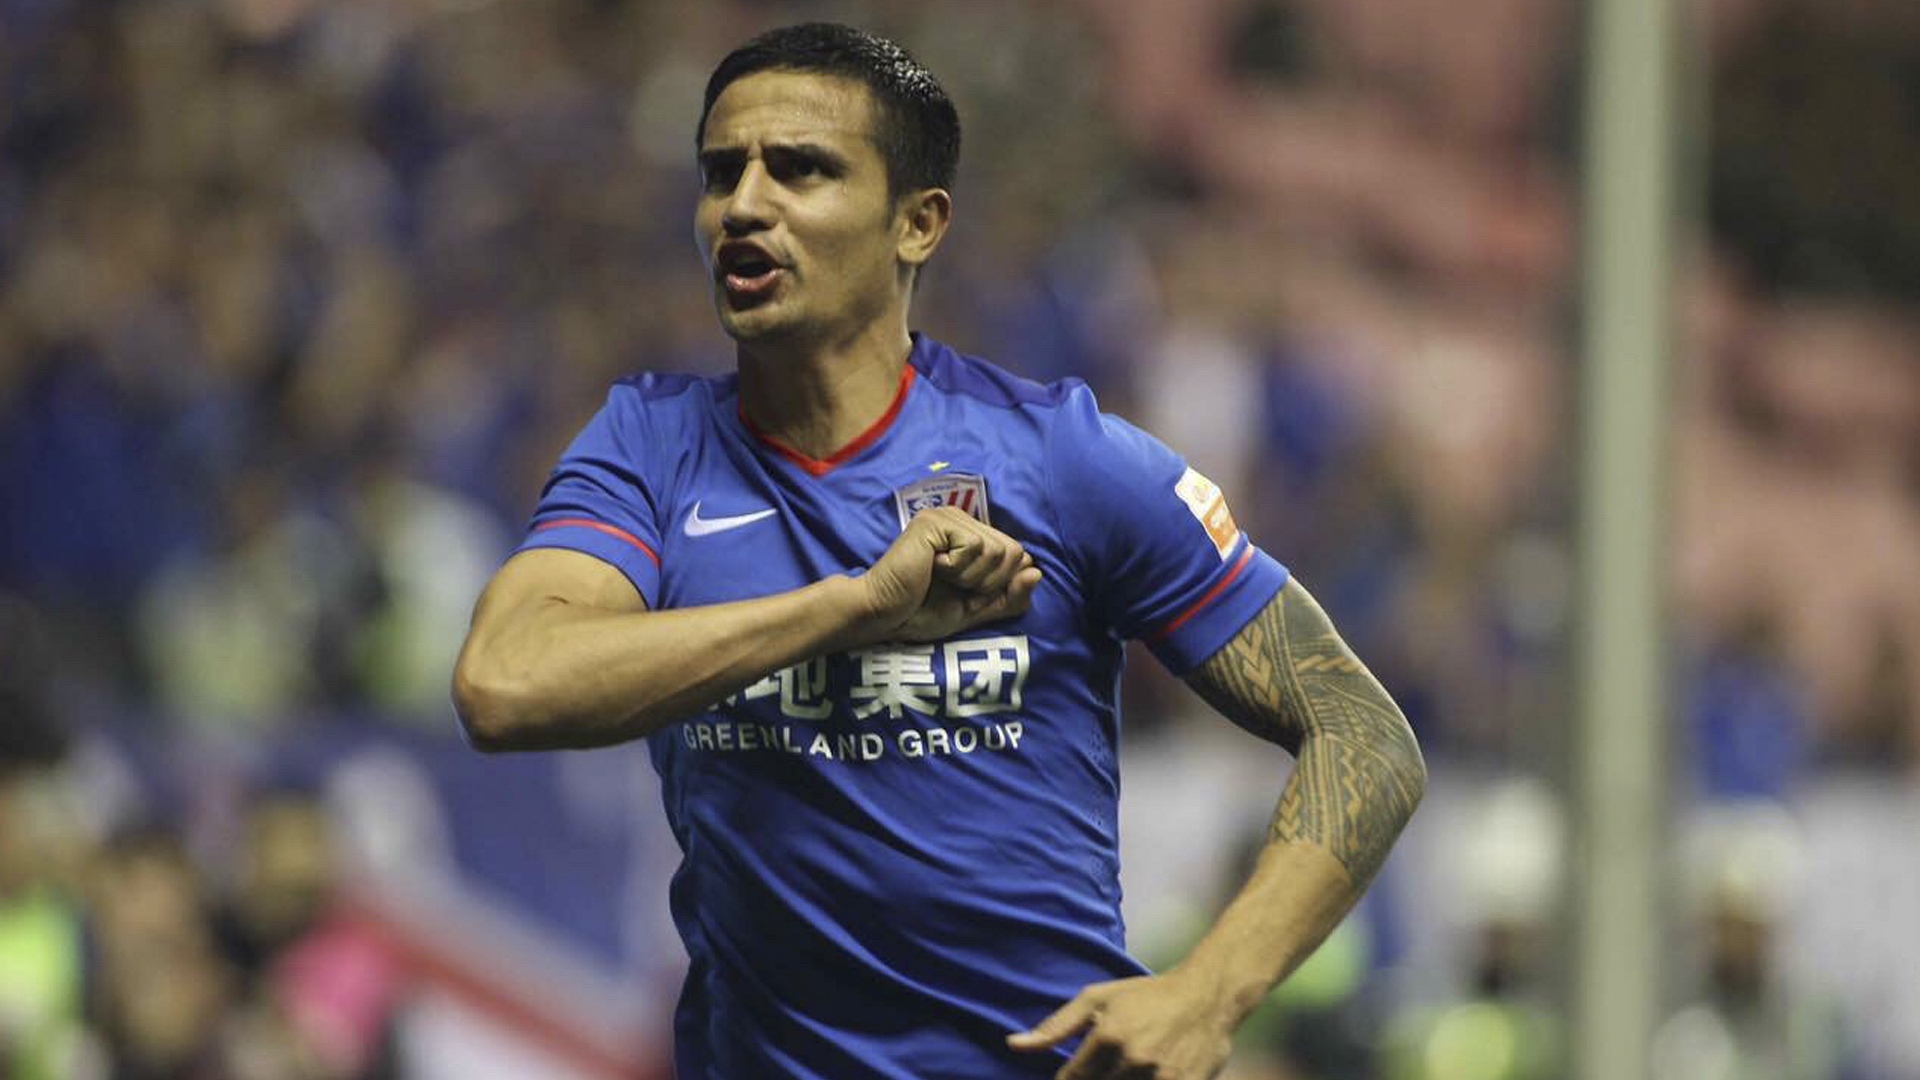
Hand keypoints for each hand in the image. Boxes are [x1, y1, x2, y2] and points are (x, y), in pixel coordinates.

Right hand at [857, 507, 1041, 642]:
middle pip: (1013, 552)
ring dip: (973, 578)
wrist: (885, 616)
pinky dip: (959, 569)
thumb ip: (1008, 596)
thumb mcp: (976, 609)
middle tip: (953, 586)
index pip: (1016, 556)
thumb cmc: (921, 612)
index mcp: (972, 536)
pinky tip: (933, 568)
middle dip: (989, 583)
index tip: (965, 593)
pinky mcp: (936, 521)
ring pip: (998, 551)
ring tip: (942, 577)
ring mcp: (948, 517)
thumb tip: (1037, 572)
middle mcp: (961, 520)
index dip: (998, 585)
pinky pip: (977, 547)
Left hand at [1007, 972, 1234, 1079]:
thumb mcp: (1098, 998)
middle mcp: (1132, 1058)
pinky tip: (1146, 1072)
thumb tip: (1013, 1044)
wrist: (1208, 995)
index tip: (1073, 1076)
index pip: (1072, 1079)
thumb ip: (1055, 1026)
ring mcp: (1161, 1076)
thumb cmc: (1147, 995)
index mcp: (1107, 1035)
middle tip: (1108, 1066)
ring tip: (1127, 1066)